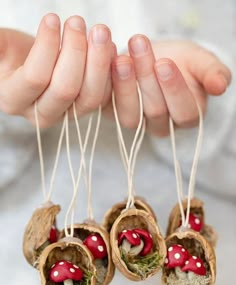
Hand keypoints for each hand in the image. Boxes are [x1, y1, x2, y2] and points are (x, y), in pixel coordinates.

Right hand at [0, 14, 112, 126]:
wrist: (33, 65)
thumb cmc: (14, 54)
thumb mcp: (1, 46)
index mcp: (14, 99)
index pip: (35, 77)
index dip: (46, 46)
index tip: (51, 18)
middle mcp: (41, 114)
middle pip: (65, 89)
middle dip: (75, 52)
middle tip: (77, 21)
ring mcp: (67, 115)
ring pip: (89, 96)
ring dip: (98, 62)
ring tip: (99, 32)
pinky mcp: (85, 108)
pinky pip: (104, 96)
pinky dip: (110, 71)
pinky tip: (109, 47)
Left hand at [108, 37, 230, 135]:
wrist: (154, 58)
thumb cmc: (181, 63)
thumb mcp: (200, 63)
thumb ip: (212, 73)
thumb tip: (220, 86)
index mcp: (186, 116)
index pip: (184, 112)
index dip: (174, 89)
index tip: (165, 63)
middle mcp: (160, 125)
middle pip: (156, 110)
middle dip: (147, 77)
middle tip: (139, 46)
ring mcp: (136, 121)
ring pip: (130, 113)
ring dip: (125, 84)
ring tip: (121, 57)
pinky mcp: (113, 113)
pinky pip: (108, 106)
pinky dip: (106, 85)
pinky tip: (107, 63)